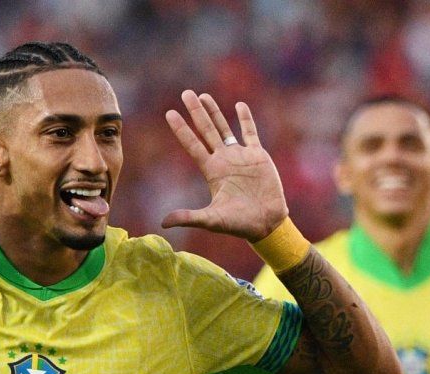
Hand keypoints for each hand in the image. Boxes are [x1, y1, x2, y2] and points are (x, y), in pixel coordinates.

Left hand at [161, 90, 287, 241]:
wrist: (266, 223)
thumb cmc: (238, 224)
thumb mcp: (211, 220)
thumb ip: (189, 217)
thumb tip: (163, 223)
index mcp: (211, 171)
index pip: (192, 145)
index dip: (182, 129)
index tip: (170, 113)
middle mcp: (223, 159)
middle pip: (206, 130)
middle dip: (196, 112)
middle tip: (185, 93)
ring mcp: (240, 156)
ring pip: (224, 128)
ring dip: (215, 112)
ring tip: (204, 96)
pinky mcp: (257, 156)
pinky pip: (250, 133)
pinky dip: (245, 119)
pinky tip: (239, 105)